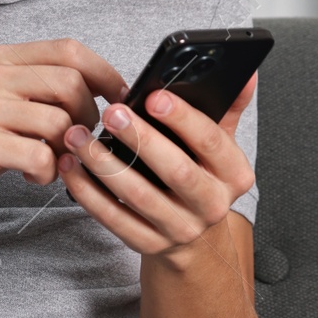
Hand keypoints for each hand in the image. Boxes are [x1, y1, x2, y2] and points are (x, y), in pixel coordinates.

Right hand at [0, 38, 127, 227]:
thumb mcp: (11, 103)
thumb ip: (49, 90)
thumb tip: (114, 93)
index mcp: (3, 58)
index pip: (70, 50)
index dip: (105, 74)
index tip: (121, 100)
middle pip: (70, 84)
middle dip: (89, 119)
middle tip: (81, 142)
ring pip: (60, 123)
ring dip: (68, 152)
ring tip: (53, 162)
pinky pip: (40, 156)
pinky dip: (47, 173)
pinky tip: (33, 176)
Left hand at [57, 74, 257, 258]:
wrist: (194, 236)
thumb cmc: (201, 175)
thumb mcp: (220, 145)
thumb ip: (227, 107)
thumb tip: (246, 72)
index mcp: (234, 175)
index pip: (212, 143)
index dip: (183, 118)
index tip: (154, 95)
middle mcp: (211, 205)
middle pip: (175, 171)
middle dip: (141, 139)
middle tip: (110, 112)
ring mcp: (179, 229)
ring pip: (137, 195)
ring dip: (103, 163)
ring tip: (77, 135)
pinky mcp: (148, 244)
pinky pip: (113, 218)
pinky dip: (88, 192)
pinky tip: (71, 166)